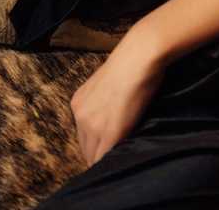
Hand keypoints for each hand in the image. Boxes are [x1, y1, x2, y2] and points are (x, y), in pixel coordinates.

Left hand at [70, 25, 167, 167]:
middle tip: (116, 156)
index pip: (83, 134)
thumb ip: (105, 103)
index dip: (97, 143)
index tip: (110, 146)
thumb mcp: (109, 84)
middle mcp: (79, 114)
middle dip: (99, 154)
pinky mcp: (108, 133)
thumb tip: (113, 116)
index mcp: (78, 102)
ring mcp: (91, 124)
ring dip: (105, 159)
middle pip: (85, 148)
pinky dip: (112, 164)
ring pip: (93, 156)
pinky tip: (122, 164)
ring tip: (120, 160)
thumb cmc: (132, 62)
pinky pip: (104, 158)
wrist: (139, 55)